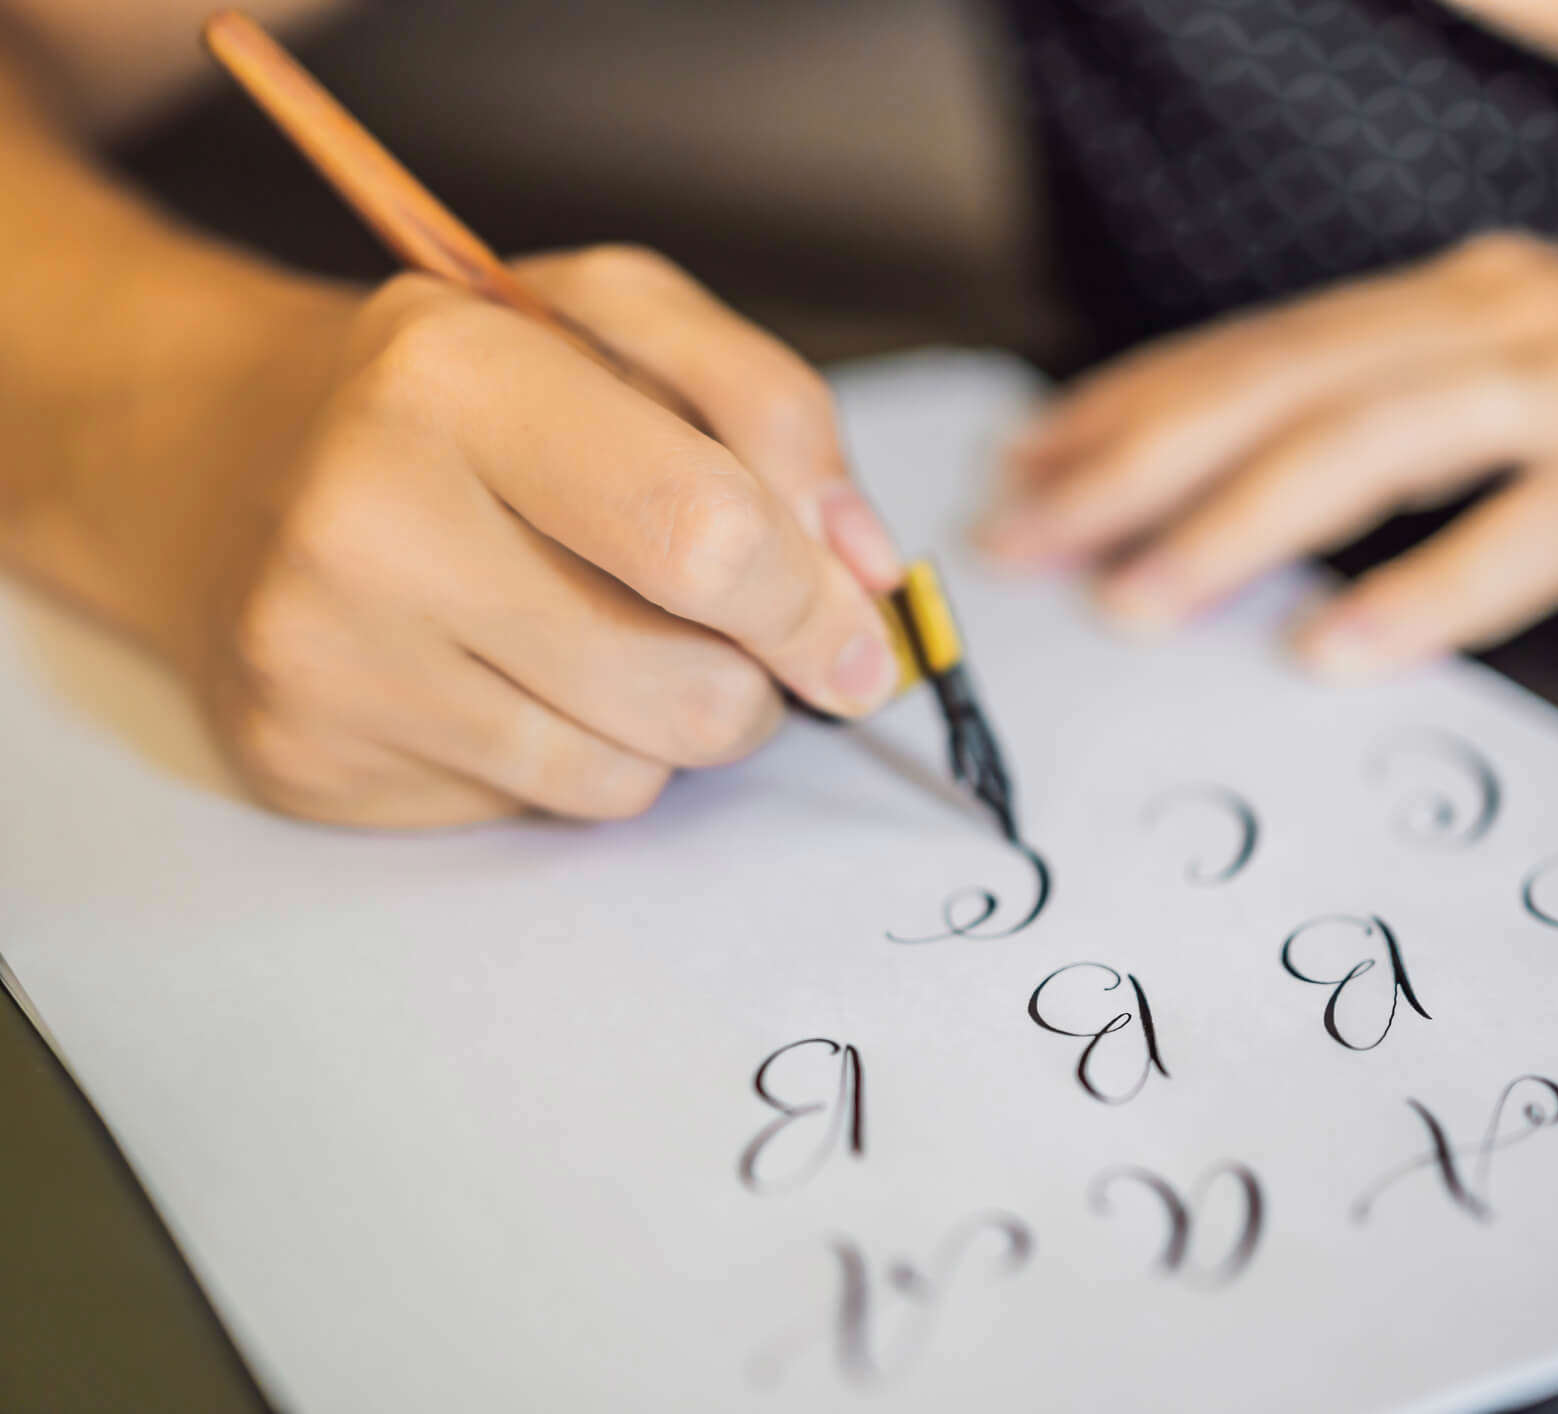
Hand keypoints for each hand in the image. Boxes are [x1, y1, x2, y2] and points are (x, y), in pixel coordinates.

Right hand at [180, 245, 902, 826]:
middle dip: (765, 680)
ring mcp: (326, 653)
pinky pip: (549, 811)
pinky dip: (585, 757)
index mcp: (456, 372)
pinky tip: (526, 677)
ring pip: (633, 776)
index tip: (860, 635)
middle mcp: (368, 516)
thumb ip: (773, 412)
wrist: (233, 456)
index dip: (816, 607)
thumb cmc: (469, 392)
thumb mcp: (625, 323)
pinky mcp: (311, 756)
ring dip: (678, 721)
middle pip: (691, 691)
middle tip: (750, 637)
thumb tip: (864, 570)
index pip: (707, 536)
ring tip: (621, 634)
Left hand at [979, 233, 1557, 675]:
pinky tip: (1339, 655)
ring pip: (1364, 445)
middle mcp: (1508, 321)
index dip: (1130, 409)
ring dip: (1232, 527)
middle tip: (1025, 535)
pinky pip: (1520, 537)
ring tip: (1137, 599)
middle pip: (1274, 386)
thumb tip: (1294, 499)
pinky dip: (1420, 597)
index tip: (1034, 468)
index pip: (1258, 350)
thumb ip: (1437, 413)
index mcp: (1472, 298)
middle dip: (1128, 464)